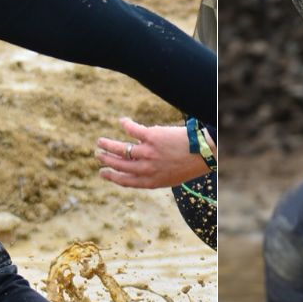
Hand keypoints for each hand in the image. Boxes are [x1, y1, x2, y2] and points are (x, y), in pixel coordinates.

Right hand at [95, 117, 209, 189]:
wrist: (204, 152)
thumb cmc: (191, 164)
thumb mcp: (172, 177)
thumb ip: (156, 175)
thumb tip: (142, 169)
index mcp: (152, 181)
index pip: (126, 181)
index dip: (112, 177)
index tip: (102, 172)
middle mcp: (147, 169)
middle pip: (120, 165)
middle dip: (107, 160)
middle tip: (98, 155)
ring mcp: (148, 153)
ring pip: (121, 149)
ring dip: (108, 145)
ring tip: (100, 142)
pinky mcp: (152, 137)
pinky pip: (133, 130)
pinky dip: (126, 124)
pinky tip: (122, 121)